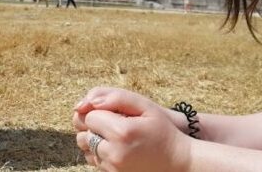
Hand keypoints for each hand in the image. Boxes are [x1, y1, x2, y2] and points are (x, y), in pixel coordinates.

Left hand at [72, 87, 190, 171]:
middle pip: (83, 133)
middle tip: (114, 123)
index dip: (99, 111)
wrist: (177, 161)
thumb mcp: (146, 106)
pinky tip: (116, 147)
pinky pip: (93, 160)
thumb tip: (86, 102)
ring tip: (114, 135)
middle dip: (95, 125)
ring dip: (94, 139)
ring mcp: (112, 168)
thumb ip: (116, 97)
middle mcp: (114, 153)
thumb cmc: (162, 130)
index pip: (89, 116)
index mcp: (122, 132)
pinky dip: (99, 152)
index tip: (115, 114)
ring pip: (85, 148)